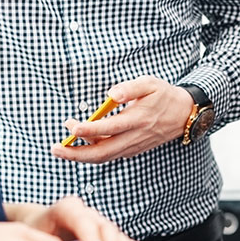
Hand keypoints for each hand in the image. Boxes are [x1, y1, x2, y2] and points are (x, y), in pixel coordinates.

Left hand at [11, 197, 152, 240]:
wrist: (36, 224)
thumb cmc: (32, 233)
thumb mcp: (31, 239)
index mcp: (66, 209)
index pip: (80, 218)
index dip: (90, 236)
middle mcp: (86, 213)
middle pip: (104, 228)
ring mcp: (98, 223)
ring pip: (115, 235)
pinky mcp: (104, 236)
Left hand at [51, 76, 193, 162]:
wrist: (183, 114)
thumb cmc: (164, 95)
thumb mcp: (150, 83)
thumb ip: (130, 87)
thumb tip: (111, 95)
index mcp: (139, 118)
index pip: (111, 128)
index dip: (91, 130)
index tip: (73, 127)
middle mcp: (135, 136)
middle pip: (103, 152)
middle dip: (77, 153)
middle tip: (56, 148)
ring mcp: (134, 146)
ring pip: (104, 157)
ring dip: (81, 156)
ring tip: (62, 148)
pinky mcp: (133, 150)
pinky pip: (110, 156)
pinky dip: (93, 155)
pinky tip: (81, 146)